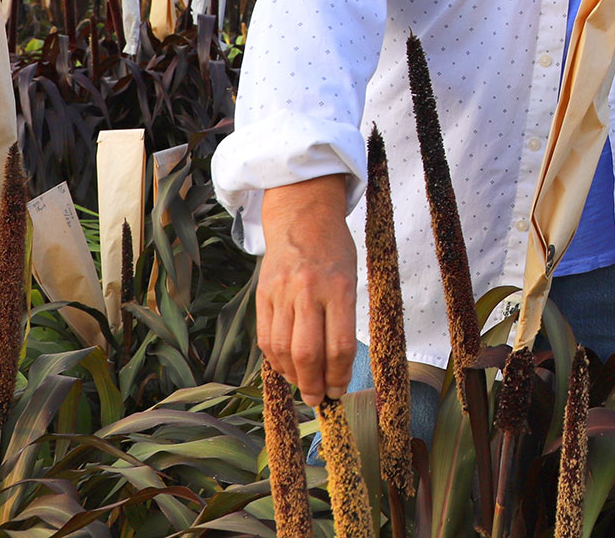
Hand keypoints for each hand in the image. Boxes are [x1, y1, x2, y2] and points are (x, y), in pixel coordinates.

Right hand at [257, 174, 358, 406]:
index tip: (339, 390)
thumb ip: (343, 317)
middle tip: (319, 398)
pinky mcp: (262, 294)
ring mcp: (282, 293)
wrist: (302, 215)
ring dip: (293, 376)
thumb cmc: (334, 249)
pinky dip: (275, 360)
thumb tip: (336, 365)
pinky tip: (285, 368)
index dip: (339, 375)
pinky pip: (265, 337)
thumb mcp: (351, 277)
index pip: (339, 345)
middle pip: (308, 353)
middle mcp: (309, 291)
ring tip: (303, 385)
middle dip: (314, 384)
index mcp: (340, 288)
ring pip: (282, 350)